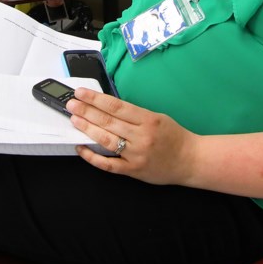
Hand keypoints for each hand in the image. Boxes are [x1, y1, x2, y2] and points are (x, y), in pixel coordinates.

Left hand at [67, 86, 195, 184]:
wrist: (191, 160)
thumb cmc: (174, 136)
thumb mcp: (158, 117)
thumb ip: (134, 114)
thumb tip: (106, 107)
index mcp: (148, 120)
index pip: (116, 106)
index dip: (96, 99)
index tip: (81, 93)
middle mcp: (141, 136)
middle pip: (108, 122)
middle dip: (87, 111)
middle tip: (71, 104)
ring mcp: (136, 155)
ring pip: (106, 140)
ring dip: (87, 129)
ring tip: (74, 120)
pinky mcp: (133, 170)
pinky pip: (109, 164)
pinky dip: (93, 157)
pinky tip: (81, 148)